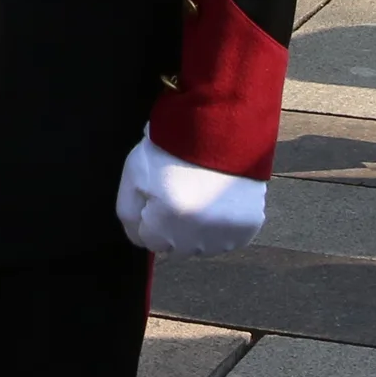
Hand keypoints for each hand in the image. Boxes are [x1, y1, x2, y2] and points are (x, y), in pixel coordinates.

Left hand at [114, 139, 267, 258]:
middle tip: (180, 193)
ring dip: (198, 230)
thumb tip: (138, 237)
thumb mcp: (134, 174)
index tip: (158, 195)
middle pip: (175, 247)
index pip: (147, 241)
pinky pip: (228, 240)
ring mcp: (225, 235)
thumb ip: (127, 212)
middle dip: (172, 226)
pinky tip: (219, 200)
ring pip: (203, 247)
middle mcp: (198, 238)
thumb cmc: (173, 149)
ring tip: (201, 195)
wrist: (220, 128)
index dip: (149, 216)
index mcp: (166, 224)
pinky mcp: (248, 229)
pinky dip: (223, 226)